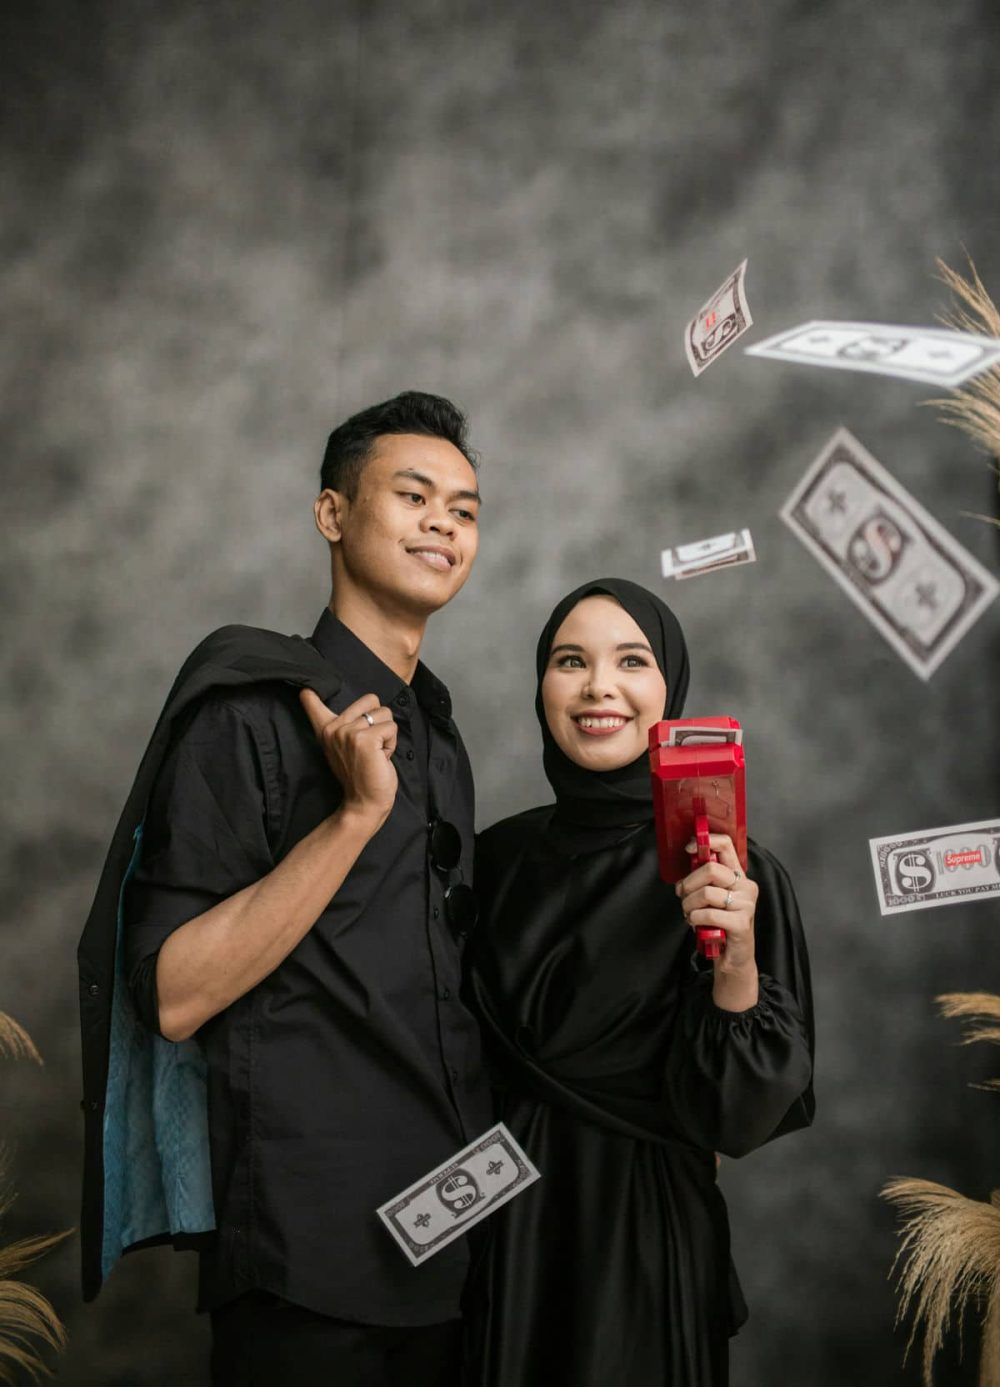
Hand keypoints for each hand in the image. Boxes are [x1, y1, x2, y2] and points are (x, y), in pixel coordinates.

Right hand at [299, 689, 398, 830]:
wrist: (364, 803)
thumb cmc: (360, 775)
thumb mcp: (343, 746)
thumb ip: (340, 724)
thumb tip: (315, 699)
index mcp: (326, 729)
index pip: (313, 703)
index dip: (310, 695)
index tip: (305, 691)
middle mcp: (334, 728)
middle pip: (371, 700)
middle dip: (379, 722)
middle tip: (369, 747)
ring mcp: (348, 733)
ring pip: (385, 713)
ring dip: (386, 735)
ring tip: (374, 753)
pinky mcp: (364, 739)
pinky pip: (391, 728)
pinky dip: (392, 743)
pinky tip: (380, 758)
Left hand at [675, 833, 758, 975]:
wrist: (733, 958)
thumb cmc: (718, 924)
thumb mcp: (711, 896)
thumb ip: (703, 877)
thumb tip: (688, 858)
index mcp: (738, 875)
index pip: (726, 845)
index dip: (705, 842)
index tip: (689, 849)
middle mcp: (746, 886)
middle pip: (710, 869)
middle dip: (688, 883)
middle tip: (683, 896)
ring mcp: (746, 904)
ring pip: (706, 893)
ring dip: (688, 905)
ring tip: (689, 914)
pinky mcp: (741, 923)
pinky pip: (707, 914)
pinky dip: (695, 919)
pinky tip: (696, 924)